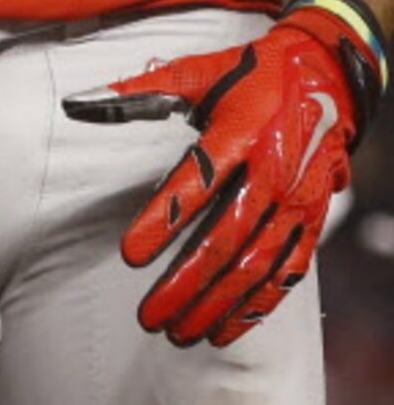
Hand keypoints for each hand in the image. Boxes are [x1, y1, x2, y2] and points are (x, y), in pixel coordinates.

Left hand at [62, 0, 383, 345]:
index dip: (164, 220)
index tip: (130, 256)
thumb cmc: (251, 77)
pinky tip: (224, 331)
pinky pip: (290, 268)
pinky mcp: (314, 215)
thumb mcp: (199, 74)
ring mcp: (298, 196)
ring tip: (178, 333)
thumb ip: (137, 94)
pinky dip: (258, 305)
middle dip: (186, 283)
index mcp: (242, 131)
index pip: (198, 182)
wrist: (330, 71)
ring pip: (257, 263)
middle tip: (148, 318)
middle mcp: (275, 167)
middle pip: (227, 238)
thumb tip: (75, 104)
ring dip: (217, 304)